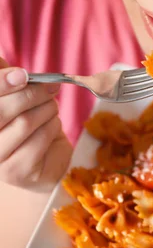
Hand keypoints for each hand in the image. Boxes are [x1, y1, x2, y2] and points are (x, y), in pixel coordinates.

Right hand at [0, 58, 72, 191]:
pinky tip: (52, 126)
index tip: (23, 75)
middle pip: (3, 110)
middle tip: (51, 87)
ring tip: (51, 108)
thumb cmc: (26, 122)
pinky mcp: (16, 173)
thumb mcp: (14, 96)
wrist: (45, 159)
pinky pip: (40, 139)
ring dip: (47, 109)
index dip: (2, 83)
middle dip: (32, 94)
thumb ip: (4, 78)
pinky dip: (52, 127)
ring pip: (25, 123)